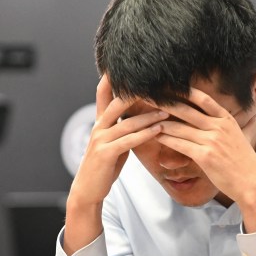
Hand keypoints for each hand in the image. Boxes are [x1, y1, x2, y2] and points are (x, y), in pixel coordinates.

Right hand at [62, 75, 167, 253]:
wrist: (88, 190)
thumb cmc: (104, 167)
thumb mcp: (112, 144)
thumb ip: (122, 129)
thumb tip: (138, 117)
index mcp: (100, 123)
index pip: (104, 94)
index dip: (112, 78)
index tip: (124, 64)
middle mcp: (98, 127)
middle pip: (117, 102)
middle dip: (136, 91)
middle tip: (156, 81)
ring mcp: (100, 140)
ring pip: (127, 122)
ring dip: (149, 115)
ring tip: (168, 108)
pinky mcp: (105, 154)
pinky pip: (128, 140)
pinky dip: (145, 134)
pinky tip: (159, 129)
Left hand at [154, 88, 255, 231]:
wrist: (253, 183)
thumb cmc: (242, 162)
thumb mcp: (234, 136)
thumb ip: (219, 126)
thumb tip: (201, 120)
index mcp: (226, 119)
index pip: (202, 98)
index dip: (183, 91)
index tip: (167, 86)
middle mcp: (219, 126)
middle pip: (186, 109)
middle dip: (164, 102)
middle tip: (147, 96)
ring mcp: (212, 140)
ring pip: (179, 127)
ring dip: (160, 122)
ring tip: (146, 117)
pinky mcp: (205, 156)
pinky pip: (180, 144)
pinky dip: (165, 138)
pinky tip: (155, 135)